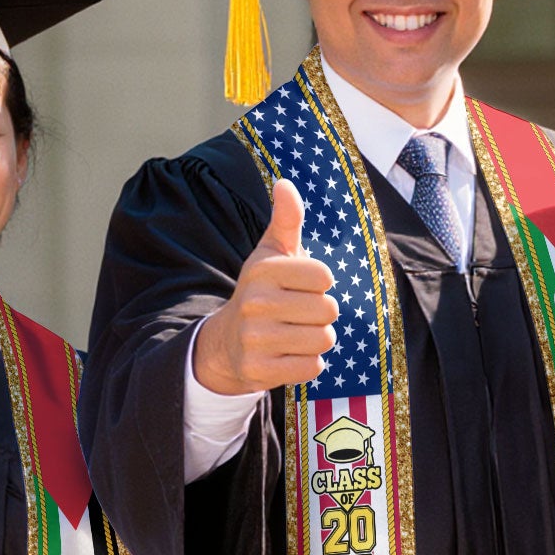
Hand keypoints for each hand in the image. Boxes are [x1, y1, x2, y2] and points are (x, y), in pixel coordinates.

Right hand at [191, 179, 339, 394]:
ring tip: (295, 333)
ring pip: (323, 339)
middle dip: (321, 313)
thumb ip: (286, 220)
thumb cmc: (262, 291)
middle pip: (328, 310)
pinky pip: (312, 367)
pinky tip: (288, 354)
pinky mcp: (259, 370)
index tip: (299, 286)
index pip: (324, 276)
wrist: (227, 342)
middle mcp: (256, 302)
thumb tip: (285, 183)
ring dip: (317, 338)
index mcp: (263, 270)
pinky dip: (308, 363)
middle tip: (298, 313)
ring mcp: (255, 339)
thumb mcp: (271, 253)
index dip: (319, 283)